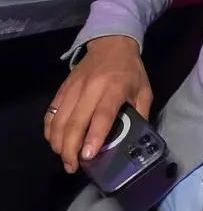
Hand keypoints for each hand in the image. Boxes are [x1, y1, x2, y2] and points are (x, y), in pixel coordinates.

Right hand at [45, 36, 151, 172]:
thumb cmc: (131, 70)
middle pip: (75, 122)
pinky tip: (54, 141)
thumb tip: (136, 138)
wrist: (112, 44)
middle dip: (70, 148)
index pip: (102, 116)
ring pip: (59, 119)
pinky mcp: (63, 88)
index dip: (93, 137)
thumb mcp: (144, 91)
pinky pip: (51, 111)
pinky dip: (49, 129)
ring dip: (58, 143)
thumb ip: (141, 113)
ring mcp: (74, 88)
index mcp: (114, 89)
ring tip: (64, 158)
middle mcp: (91, 89)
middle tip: (73, 167)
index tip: (87, 157)